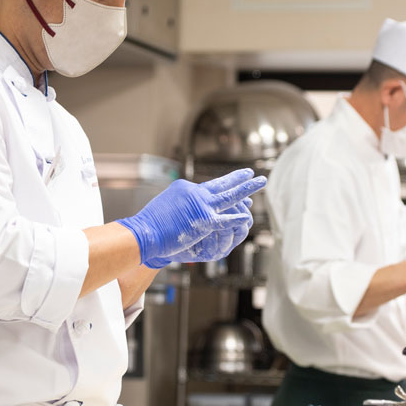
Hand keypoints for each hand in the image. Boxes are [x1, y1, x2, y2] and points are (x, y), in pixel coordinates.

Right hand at [117, 168, 264, 267]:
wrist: (143, 232)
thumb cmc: (151, 224)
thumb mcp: (167, 206)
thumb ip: (181, 204)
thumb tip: (189, 208)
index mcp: (186, 188)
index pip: (209, 187)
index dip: (224, 187)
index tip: (235, 186)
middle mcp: (195, 192)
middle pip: (222, 184)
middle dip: (239, 178)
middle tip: (252, 173)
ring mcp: (201, 205)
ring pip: (230, 196)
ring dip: (248, 188)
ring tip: (261, 181)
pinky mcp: (204, 221)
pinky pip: (227, 219)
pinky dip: (238, 218)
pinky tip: (248, 216)